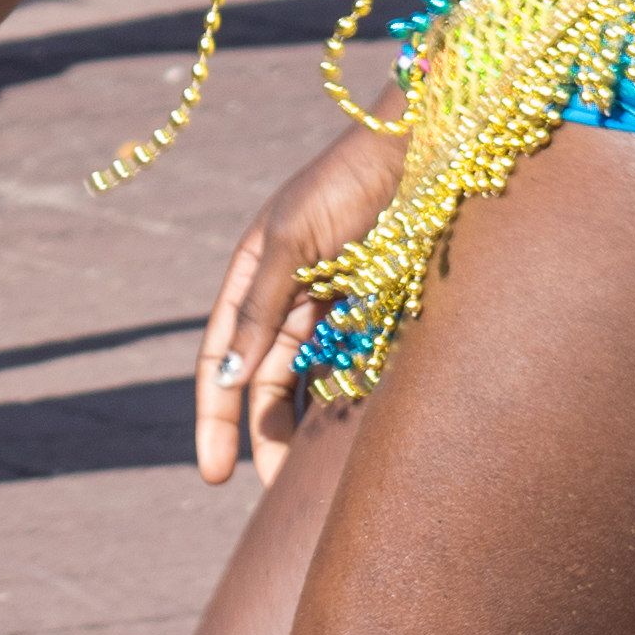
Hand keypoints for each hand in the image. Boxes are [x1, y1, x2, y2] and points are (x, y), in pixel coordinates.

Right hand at [192, 120, 407, 485]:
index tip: (214, 474)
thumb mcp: (289, 239)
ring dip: (307, 425)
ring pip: (311, 381)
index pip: (221, 361)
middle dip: (266, 435)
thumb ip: (259, 307)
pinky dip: (348, 397)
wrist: (421, 145)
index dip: (215, 418)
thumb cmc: (345, 180)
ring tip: (311, 477)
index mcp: (252, 275)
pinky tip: (351, 434)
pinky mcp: (377, 307)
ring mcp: (333, 303)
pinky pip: (354, 364)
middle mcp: (288, 294)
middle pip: (266, 381)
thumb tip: (229, 379)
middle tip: (276, 490)